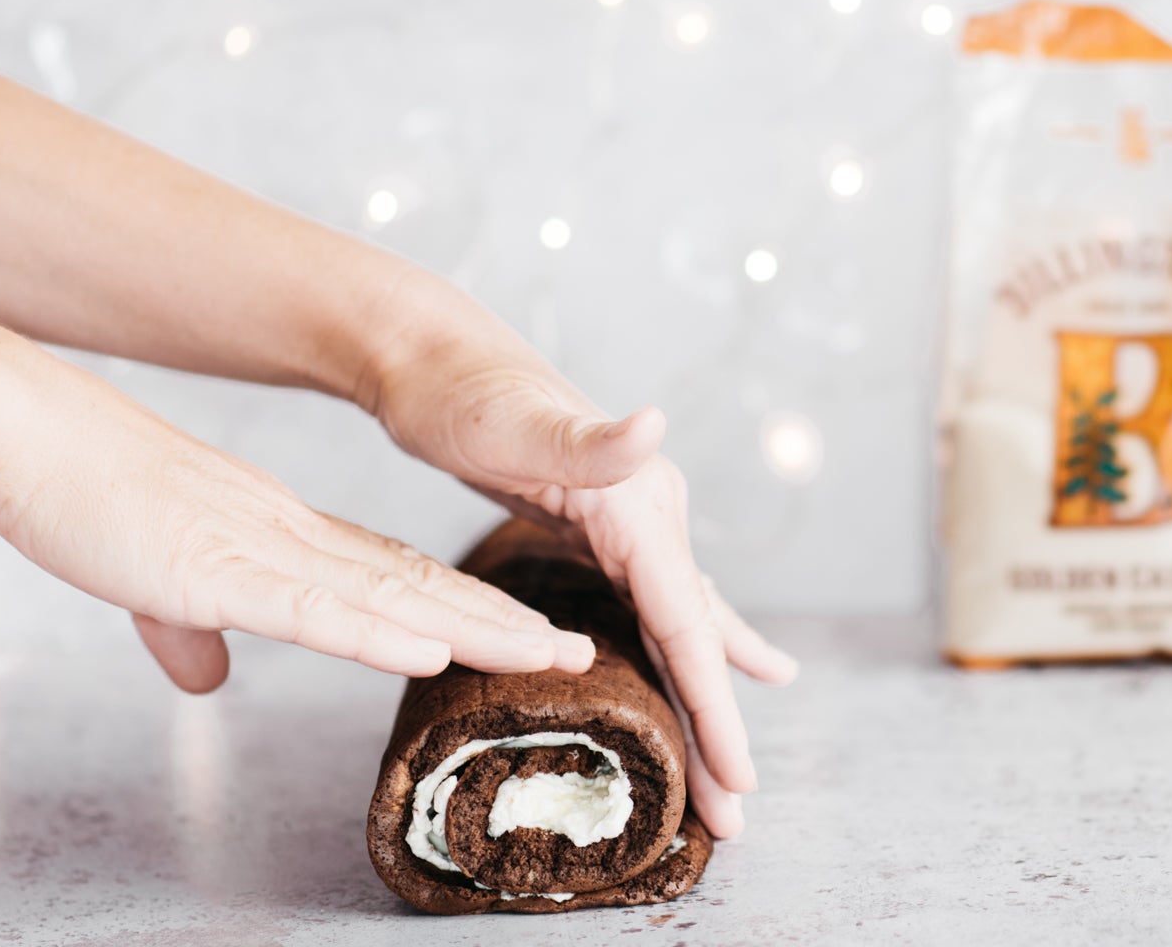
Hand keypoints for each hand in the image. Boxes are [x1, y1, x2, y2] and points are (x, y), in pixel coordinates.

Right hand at [0, 359, 595, 692]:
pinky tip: (430, 651)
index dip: (463, 607)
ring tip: (550, 657)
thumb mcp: (148, 576)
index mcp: (279, 534)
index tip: (522, 631)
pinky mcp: (216, 568)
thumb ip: (186, 627)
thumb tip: (208, 676)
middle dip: (500, 625)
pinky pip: (312, 608)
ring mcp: (259, 551)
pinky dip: (375, 632)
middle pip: (417, 587)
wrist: (22, 430)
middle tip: (576, 652)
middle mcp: (290, 537)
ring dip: (474, 632)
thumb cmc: (77, 495)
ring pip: (391, 598)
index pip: (393, 575)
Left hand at [357, 281, 797, 837]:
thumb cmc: (458, 392)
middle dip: (715, 730)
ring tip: (736, 765)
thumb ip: (586, 438)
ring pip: (682, 629)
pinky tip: (704, 661)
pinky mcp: (603, 527)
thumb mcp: (509, 422)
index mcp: (638, 507)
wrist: (432, 352)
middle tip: (736, 819)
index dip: (712, 707)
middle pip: (693, 640)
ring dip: (705, 700)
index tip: (739, 780)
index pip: (686, 624)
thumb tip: (654, 422)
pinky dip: (685, 646)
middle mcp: (651, 514)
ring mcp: (632, 522)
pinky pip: (656, 607)